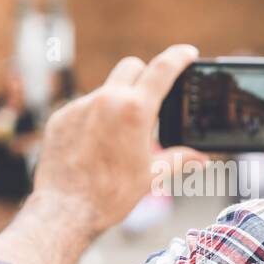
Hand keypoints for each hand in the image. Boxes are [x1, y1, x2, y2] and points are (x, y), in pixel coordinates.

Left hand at [31, 44, 199, 237]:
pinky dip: (94, 117)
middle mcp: (106, 100)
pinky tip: (95, 143)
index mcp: (135, 111)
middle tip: (152, 98)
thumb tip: (202, 159)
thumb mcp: (151, 176)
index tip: (188, 52)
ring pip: (106, 88)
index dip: (179, 56)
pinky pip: (83, 106)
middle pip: (132, 66)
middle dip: (145, 76)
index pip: (163, 69)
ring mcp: (80, 106)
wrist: (66, 211)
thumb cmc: (110, 195)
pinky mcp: (61, 117)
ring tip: (119, 134)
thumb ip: (179, 159)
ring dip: (117, 100)